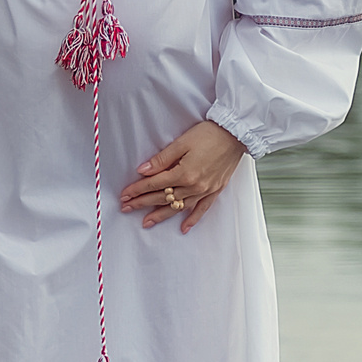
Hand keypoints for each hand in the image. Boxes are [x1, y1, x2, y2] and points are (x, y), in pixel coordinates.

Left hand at [121, 120, 244, 232]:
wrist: (236, 134)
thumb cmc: (210, 134)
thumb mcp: (182, 142)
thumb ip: (162, 159)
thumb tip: (143, 170)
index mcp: (184, 173)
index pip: (155, 184)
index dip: (138, 189)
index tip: (125, 194)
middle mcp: (194, 186)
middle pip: (163, 197)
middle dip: (143, 203)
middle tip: (127, 208)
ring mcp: (205, 190)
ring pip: (179, 207)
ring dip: (161, 215)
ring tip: (147, 222)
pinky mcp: (215, 190)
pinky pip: (202, 209)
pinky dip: (192, 219)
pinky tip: (183, 227)